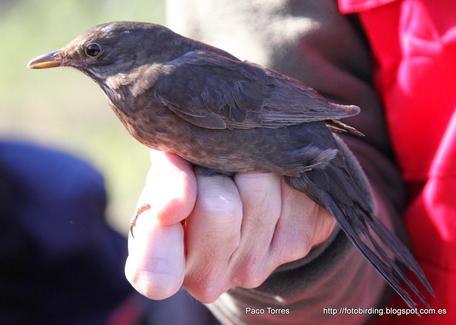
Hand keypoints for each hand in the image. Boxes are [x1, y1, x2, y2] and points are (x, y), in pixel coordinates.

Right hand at [125, 150, 335, 302]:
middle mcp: (208, 280)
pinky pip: (292, 192)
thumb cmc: (191, 181)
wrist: (238, 189)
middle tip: (210, 174)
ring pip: (258, 191)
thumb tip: (177, 204)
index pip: (158, 274)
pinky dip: (280, 175)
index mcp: (161, 268)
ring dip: (250, 168)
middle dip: (215, 174)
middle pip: (219, 209)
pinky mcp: (295, 244)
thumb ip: (164, 182)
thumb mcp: (167, 174)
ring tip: (239, 175)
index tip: (172, 210)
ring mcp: (254, 267)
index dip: (163, 244)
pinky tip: (270, 183)